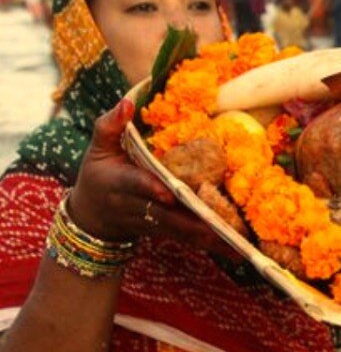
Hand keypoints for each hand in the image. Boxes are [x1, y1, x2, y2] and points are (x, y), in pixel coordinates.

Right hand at [68, 100, 238, 258]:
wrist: (92, 217)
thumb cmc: (97, 174)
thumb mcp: (97, 148)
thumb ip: (110, 125)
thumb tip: (128, 101)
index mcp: (119, 182)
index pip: (135, 185)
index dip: (150, 188)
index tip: (168, 192)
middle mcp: (136, 207)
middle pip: (166, 215)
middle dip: (192, 222)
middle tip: (219, 225)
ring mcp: (152, 222)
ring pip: (180, 231)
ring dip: (208, 237)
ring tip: (237, 243)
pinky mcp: (165, 232)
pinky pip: (189, 239)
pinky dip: (212, 245)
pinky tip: (236, 250)